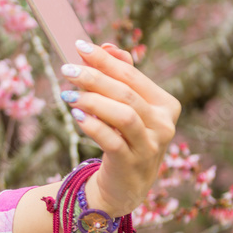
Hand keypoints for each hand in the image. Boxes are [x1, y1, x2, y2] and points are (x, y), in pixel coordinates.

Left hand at [60, 41, 181, 216]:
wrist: (124, 186)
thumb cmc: (124, 139)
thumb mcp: (125, 108)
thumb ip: (120, 76)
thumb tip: (106, 46)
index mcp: (166, 104)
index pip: (132, 75)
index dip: (105, 60)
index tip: (79, 46)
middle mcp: (164, 124)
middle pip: (126, 93)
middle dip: (94, 77)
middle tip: (67, 69)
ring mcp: (151, 145)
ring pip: (123, 115)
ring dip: (93, 100)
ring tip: (68, 93)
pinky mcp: (133, 163)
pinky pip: (112, 140)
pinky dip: (93, 126)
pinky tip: (77, 116)